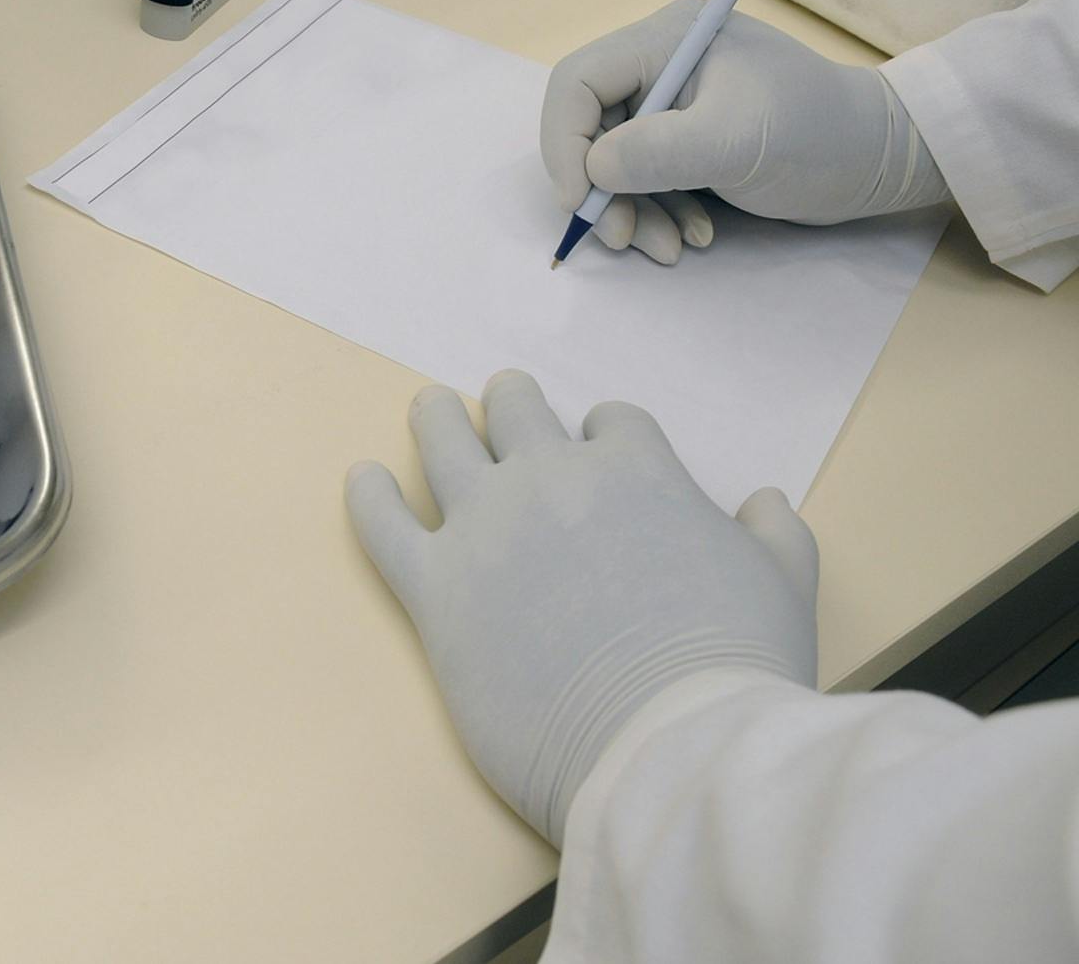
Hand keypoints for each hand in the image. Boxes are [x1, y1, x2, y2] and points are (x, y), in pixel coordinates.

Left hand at [345, 371, 817, 844]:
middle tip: (502, 404)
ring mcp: (487, 528)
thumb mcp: (784, 586)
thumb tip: (765, 502)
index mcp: (636, 469)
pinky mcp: (436, 589)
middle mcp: (552, 479)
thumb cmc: (735, 669)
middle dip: (513, 405)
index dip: (607, 436)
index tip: (602, 450)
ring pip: (443, 441)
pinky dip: (368, 497)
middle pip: (517, 411)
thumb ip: (775, 534)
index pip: (611, 423)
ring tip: (429, 409)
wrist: (666, 746)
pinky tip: (363, 481)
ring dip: (436, 419)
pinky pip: (383, 525)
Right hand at [540, 0, 950, 262]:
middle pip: (589, 128)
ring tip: (672, 248)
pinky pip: (642, 180)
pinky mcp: (686, 141)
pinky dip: (657, 214)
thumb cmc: (819, 134)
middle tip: (623, 238)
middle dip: (601, 190)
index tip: (582, 200)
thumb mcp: (739, 142)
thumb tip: (593, 168)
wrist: (881, 160)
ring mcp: (672, 105)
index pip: (578, 82)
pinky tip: (694, 236)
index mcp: (667, 39)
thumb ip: (661, 151)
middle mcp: (661, 65)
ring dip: (632, 212)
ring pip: (611, 163)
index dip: (566, 142)